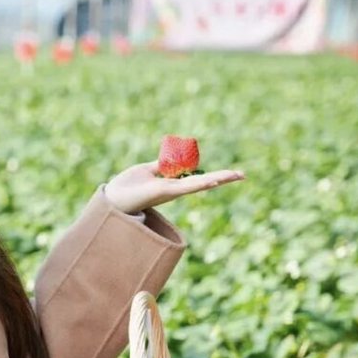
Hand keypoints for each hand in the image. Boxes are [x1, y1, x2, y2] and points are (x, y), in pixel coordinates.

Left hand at [104, 161, 244, 214]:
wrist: (114, 198)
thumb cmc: (127, 187)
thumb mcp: (145, 170)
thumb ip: (159, 166)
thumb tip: (169, 160)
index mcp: (172, 185)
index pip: (197, 179)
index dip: (214, 175)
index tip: (231, 174)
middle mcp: (176, 190)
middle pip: (204, 183)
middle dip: (223, 178)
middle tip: (243, 175)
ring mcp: (173, 192)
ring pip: (200, 184)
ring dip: (219, 179)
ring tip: (237, 175)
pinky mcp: (165, 191)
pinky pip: (187, 186)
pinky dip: (202, 183)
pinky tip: (215, 180)